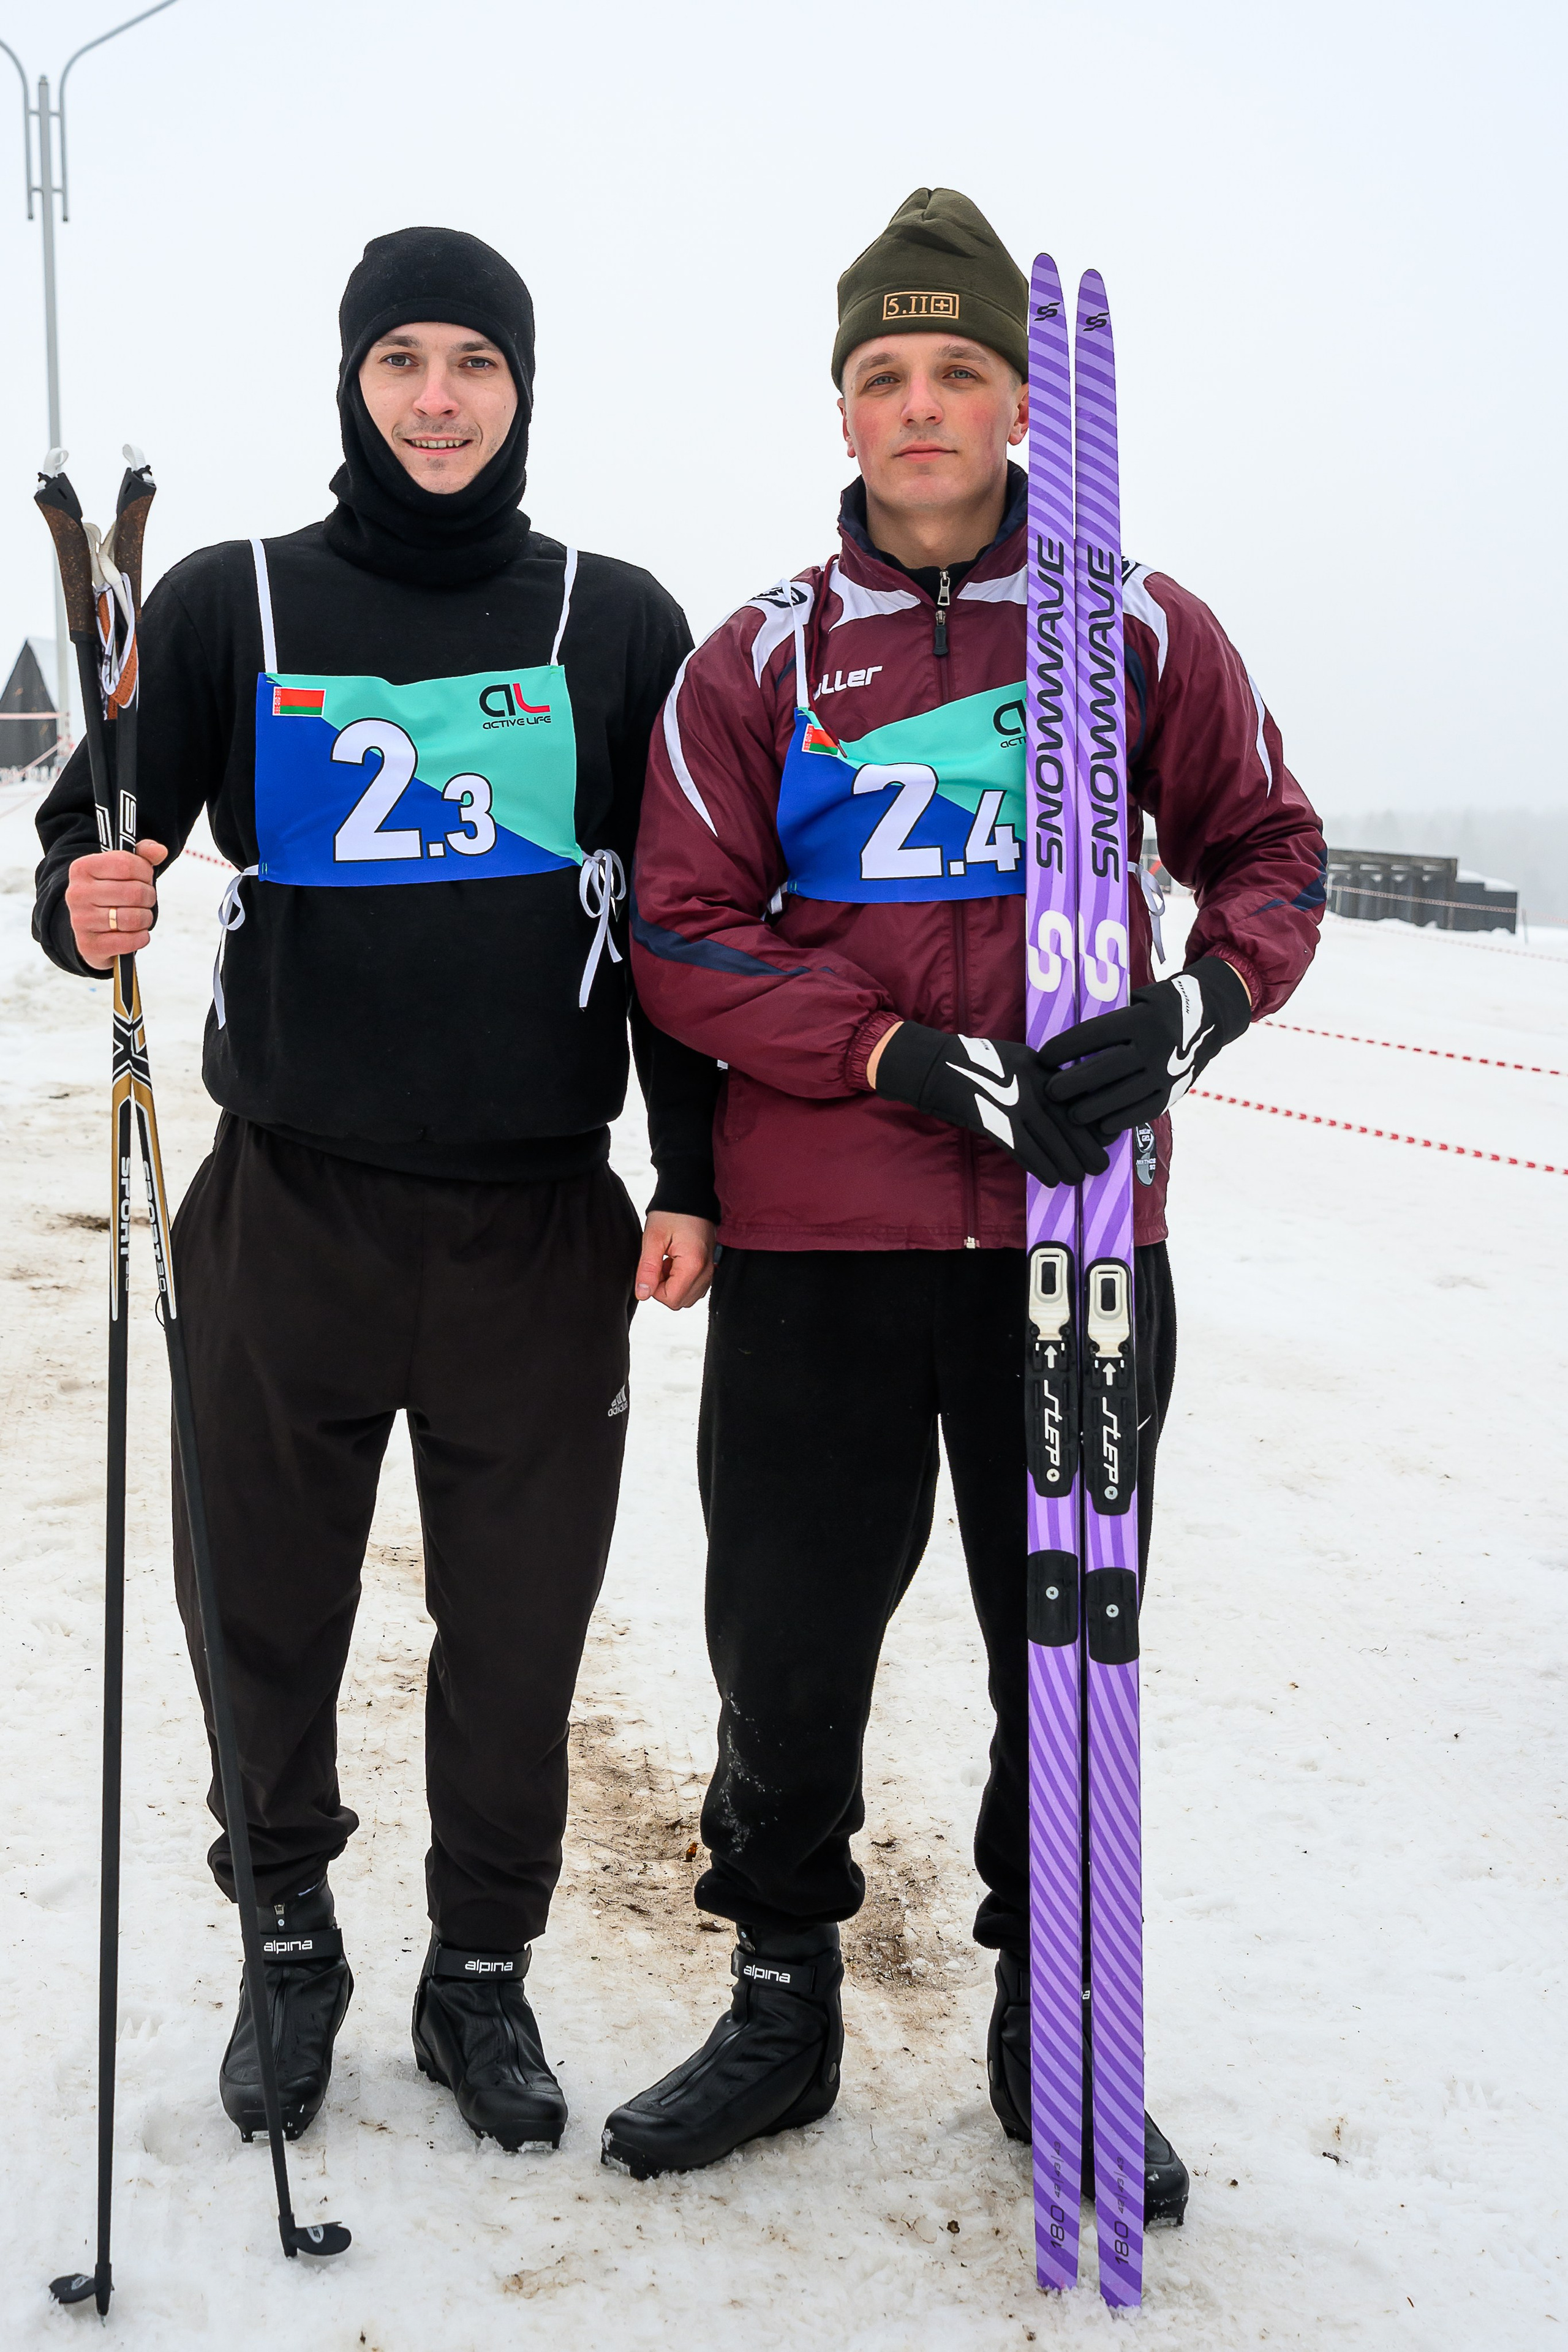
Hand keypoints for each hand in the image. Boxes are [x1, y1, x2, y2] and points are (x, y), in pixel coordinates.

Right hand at [64, 838, 167, 970]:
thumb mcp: (122, 869)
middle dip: (148, 896)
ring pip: (134, 918)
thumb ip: (142, 855)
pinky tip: (136, 933)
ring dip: (146, 918)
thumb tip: (160, 851)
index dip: (145, 872)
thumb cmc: (111, 893)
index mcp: (82, 868)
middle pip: (134, 892)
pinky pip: (130, 941)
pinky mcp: (90, 945)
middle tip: (145, 899)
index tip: (144, 877)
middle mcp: (77, 893)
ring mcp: (81, 920)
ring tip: (140, 915)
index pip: (126, 864)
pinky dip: (141, 937)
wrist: (90, 928)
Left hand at [634, 1211, 716, 1308]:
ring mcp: (710, 1271)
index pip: (671, 1299)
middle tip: (659, 1263)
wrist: (691, 1197)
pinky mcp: (709, 1268)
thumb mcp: (653, 1238)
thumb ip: (647, 1269)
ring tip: (668, 1260)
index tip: (652, 1267)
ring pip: (687, 1297)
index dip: (654, 1288)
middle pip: (679, 1302)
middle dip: (663, 1288)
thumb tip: (642, 1294)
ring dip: (672, 1285)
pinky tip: (676, 1261)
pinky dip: (682, 1280)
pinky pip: (694, 1288)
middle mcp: (707, 1272)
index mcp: (693, 1265)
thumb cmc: (672, 1213)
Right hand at [871, 1021, 1108, 1187]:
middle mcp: (1030, 1085)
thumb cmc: (979, 1064)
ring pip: (1050, 1141)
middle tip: (1099, 1167)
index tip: (1106, 1139)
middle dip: (1086, 1150)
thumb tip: (1070, 1101)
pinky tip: (1050, 1179)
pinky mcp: (993, 1122)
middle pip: (1068, 1123)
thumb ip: (1044, 1076)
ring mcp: (1012, 1104)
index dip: (1093, 1124)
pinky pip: (1023, 1151)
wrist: (937, 1067)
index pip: (1075, 1099)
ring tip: (1076, 1178)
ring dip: (1066, 1165)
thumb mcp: (1019, 1058)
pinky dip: (1040, 1167)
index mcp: (1040, 1067)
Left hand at [1041, 958, 1251, 1139]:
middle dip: (1072, 1083)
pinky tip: (1102, 1125)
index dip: (1065, 1047)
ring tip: (1070, 1115)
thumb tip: (1067, 1042)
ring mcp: (1167, 1071)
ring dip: (1093, 1108)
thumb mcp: (1137, 1000)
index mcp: (1140, 1018)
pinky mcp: (1175, 1091)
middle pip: (1105, 1068)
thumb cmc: (1158, 1008)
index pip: (1094, 1034)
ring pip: (1123, 1095)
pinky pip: (1144, 1110)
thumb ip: (1110, 1018)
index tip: (1043, 1057)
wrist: (1210, 1017)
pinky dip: (1122, 1120)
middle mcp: (1155, 1045)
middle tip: (1049, 1092)